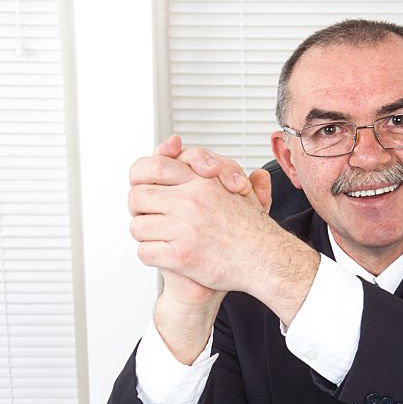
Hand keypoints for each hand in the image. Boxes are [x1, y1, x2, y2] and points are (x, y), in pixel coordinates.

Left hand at [128, 136, 273, 361]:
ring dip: (145, 235)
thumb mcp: (235, 187)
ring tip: (159, 238)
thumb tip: (174, 143)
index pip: (152, 166)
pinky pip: (145, 252)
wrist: (265, 260)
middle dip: (139, 209)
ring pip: (137, 227)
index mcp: (200, 182)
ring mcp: (184, 229)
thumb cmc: (251, 229)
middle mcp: (190, 201)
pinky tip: (164, 255)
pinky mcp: (181, 256)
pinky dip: (151, 255)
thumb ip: (209, 165)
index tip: (143, 187)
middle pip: (136, 197)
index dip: (140, 178)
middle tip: (147, 216)